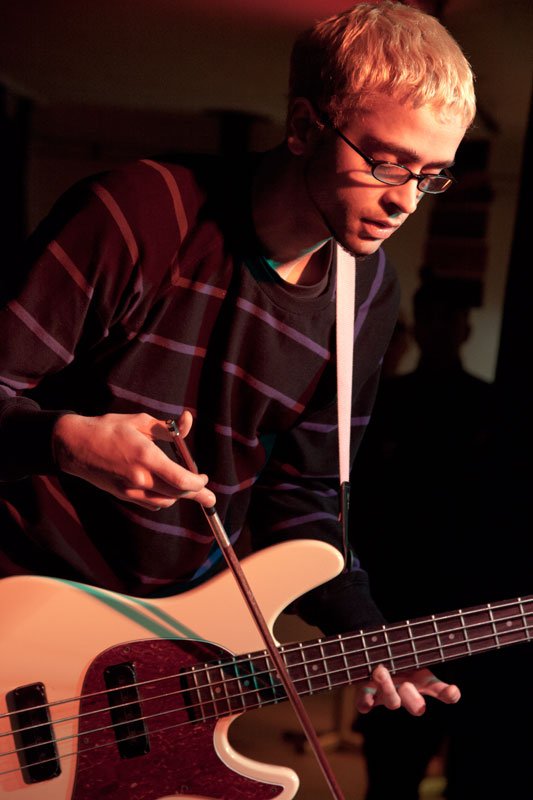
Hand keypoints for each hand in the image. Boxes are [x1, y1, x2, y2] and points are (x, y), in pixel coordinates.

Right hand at [52, 410, 215, 509]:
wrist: (75, 445)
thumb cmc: (109, 428)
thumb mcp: (140, 421)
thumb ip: (168, 427)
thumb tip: (188, 420)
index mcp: (146, 456)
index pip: (181, 480)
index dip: (198, 484)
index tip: (204, 479)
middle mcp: (139, 477)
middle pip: (177, 494)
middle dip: (196, 495)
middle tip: (209, 499)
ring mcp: (130, 489)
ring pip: (165, 501)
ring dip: (178, 495)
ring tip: (186, 487)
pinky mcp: (123, 495)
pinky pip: (151, 503)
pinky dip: (163, 498)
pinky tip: (166, 488)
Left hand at [356, 664, 460, 715]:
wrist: (372, 655)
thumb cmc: (397, 659)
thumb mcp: (411, 654)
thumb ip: (427, 654)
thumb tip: (448, 675)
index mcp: (421, 683)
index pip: (440, 690)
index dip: (448, 693)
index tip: (453, 691)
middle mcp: (405, 692)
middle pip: (416, 705)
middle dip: (414, 700)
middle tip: (407, 686)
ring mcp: (386, 695)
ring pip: (392, 702)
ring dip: (388, 690)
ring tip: (381, 671)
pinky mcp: (366, 694)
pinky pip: (365, 704)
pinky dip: (365, 703)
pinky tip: (366, 703)